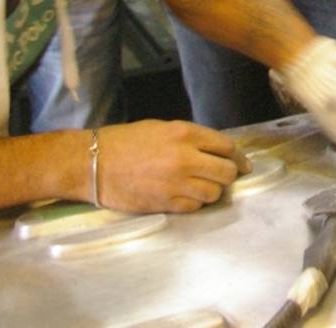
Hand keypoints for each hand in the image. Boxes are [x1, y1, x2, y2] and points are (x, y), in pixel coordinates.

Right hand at [92, 120, 242, 213]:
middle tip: (221, 176)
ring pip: (214, 192)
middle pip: (227, 171)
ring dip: (212, 190)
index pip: (227, 146)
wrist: (94, 163)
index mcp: (185, 133)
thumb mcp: (162, 128)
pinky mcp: (166, 203)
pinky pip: (195, 207)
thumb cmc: (126, 141)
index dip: (236, 155)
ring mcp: (176, 183)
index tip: (240, 162)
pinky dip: (195, 203)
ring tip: (202, 187)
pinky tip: (186, 197)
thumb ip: (191, 138)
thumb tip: (217, 150)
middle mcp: (185, 158)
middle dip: (228, 174)